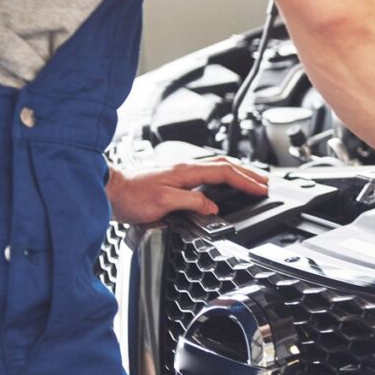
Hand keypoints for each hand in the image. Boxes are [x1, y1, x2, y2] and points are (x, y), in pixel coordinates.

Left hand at [106, 157, 268, 224]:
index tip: (261, 188)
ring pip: (217, 168)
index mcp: (187, 171)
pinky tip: (224, 184)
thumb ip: (192, 203)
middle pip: (225, 166)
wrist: (109, 191)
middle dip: (248, 173)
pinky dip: (223, 177)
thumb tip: (212, 209)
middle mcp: (185, 168)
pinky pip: (207, 174)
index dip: (245, 181)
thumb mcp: (164, 202)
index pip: (225, 173)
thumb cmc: (130, 196)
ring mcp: (180, 172)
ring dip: (237, 173)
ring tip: (251, 181)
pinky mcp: (175, 179)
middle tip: (266, 182)